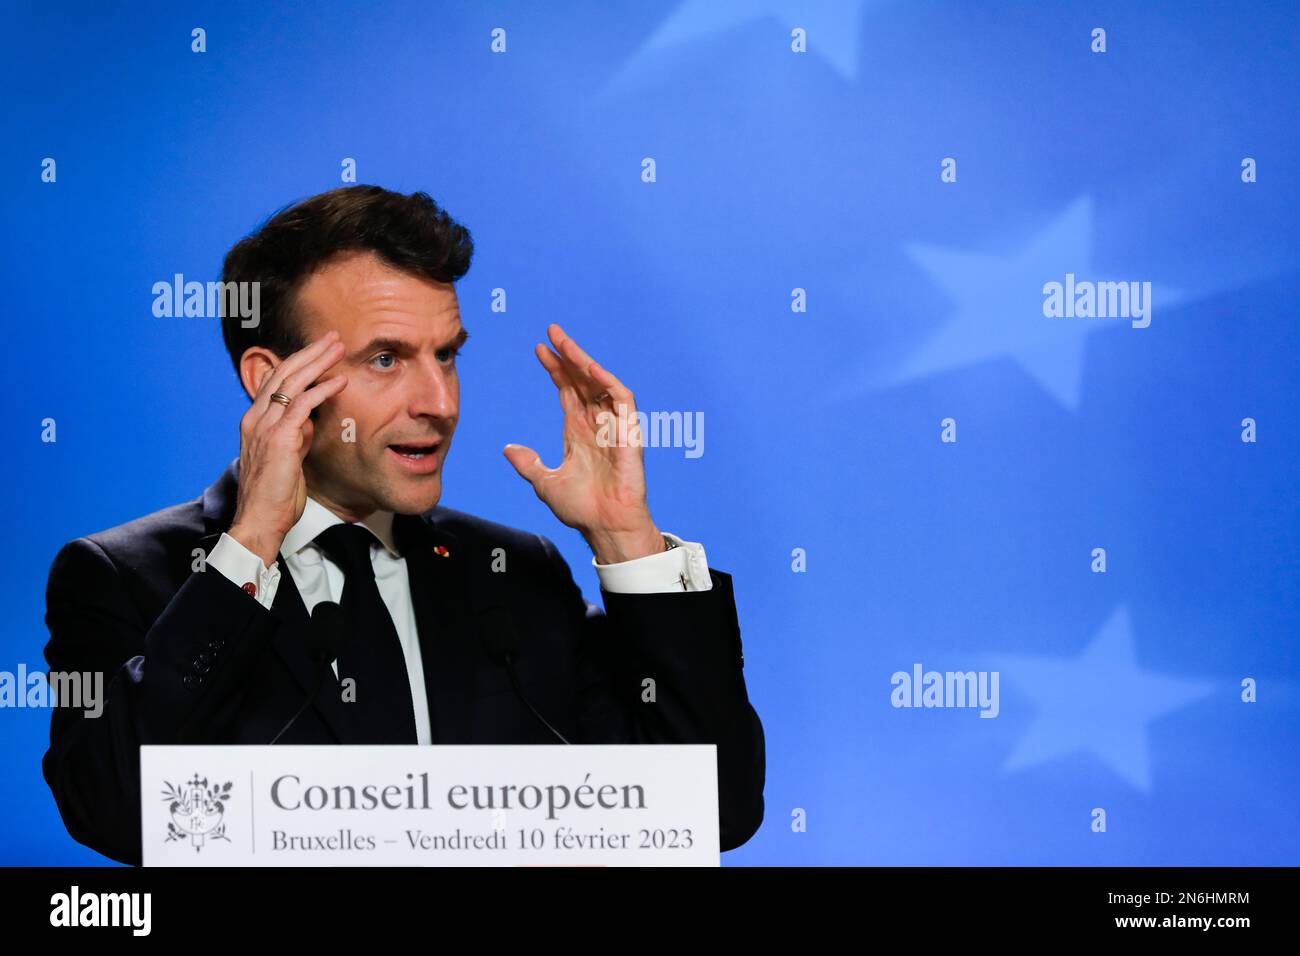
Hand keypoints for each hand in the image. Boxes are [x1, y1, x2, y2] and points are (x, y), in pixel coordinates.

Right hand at [228, 331, 348, 564]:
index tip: (320, 349)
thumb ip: (295, 435)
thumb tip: (310, 420)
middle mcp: (255, 418)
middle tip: (333, 337)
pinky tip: (340, 381)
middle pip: (282, 372)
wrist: (260, 520)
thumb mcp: (286, 458)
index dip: (298, 361)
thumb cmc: (275, 495)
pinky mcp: (279, 438)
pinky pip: (302, 404)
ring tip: (339, 348)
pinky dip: (323, 389)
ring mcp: (265, 426)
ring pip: (292, 381)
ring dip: (318, 361)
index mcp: (254, 421)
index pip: (276, 380)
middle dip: (310, 352)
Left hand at [504, 324, 664, 563]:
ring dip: (584, 361)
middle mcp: (596, 424)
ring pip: (600, 383)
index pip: (566, 391)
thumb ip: (528, 463)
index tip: (539, 349)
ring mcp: (613, 426)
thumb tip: (508, 449)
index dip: (554, 370)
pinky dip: (607, 382)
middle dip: (567, 356)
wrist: (604, 526)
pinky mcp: (629, 432)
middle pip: (581, 381)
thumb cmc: (581, 508)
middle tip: (551, 332)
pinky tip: (590, 367)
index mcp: (578, 432)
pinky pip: (621, 399)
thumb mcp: (544, 482)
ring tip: (565, 343)